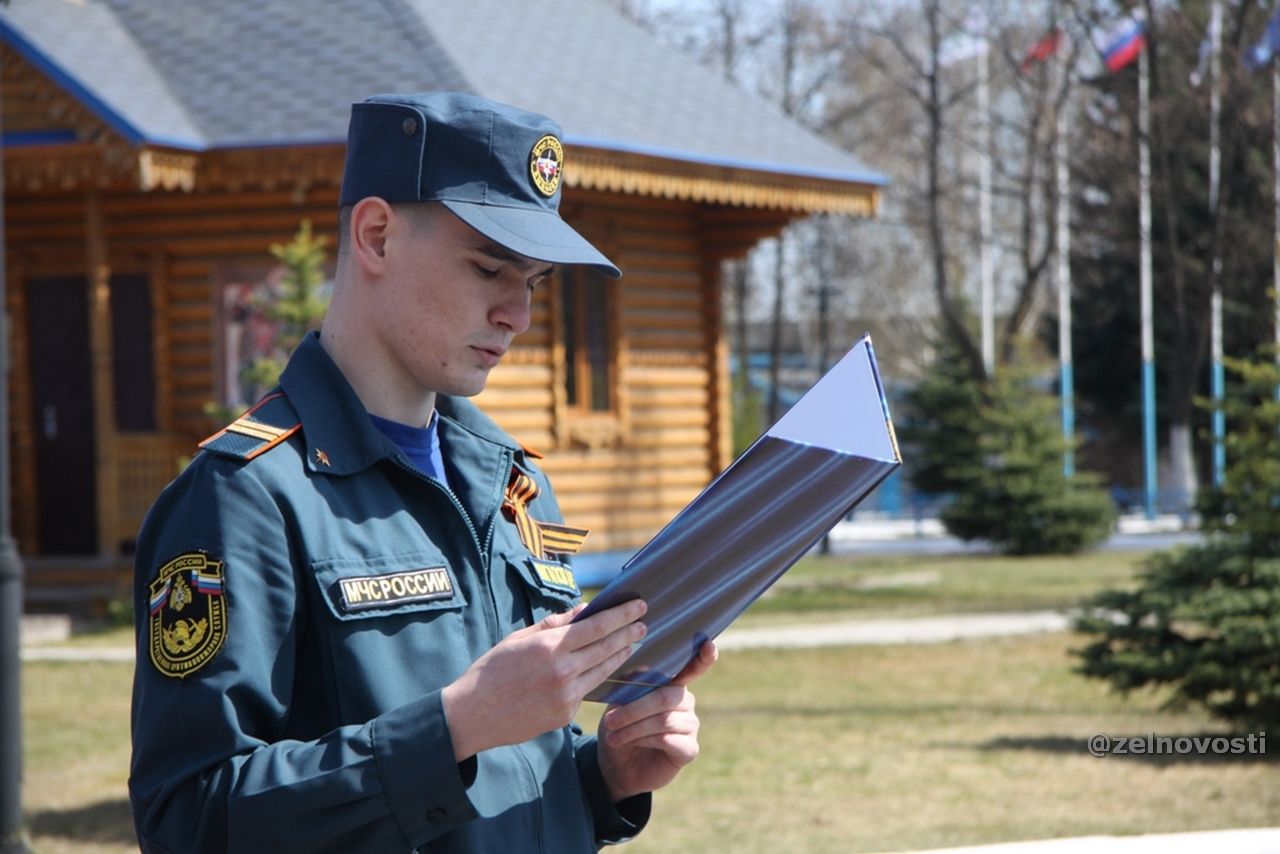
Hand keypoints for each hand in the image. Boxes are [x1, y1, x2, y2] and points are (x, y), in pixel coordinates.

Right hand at [442, 600, 647, 760]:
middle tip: (644, 622)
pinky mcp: (565, 715)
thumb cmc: (492, 670)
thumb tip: (583, 610)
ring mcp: (565, 696)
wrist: (472, 716)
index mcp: (549, 647)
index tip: (638, 606)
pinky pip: (586, 691)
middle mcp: (562, 671)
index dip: (621, 615)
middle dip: (628, 633)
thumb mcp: (519, 639)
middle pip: (606, 647)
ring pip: (603, 670)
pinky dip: (597, 676)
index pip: (597, 626)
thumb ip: (554, 624)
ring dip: (621, 654)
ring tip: (633, 642)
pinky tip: (606, 666)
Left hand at [596, 639, 717, 801]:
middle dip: (635, 709)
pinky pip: (669, 740)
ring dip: (634, 727)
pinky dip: (644, 740)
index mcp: (672, 684)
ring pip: (664, 719)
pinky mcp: (689, 749)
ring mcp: (690, 726)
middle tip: (611, 720)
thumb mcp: (619, 703)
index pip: (694, 667)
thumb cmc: (619, 727)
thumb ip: (633, 685)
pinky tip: (629, 743)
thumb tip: (640, 669)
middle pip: (666, 697)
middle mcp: (686, 702)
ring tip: (613, 735)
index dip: (704, 657)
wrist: (615, 766)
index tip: (709, 644)